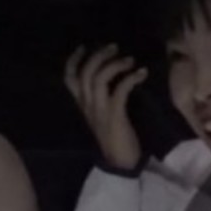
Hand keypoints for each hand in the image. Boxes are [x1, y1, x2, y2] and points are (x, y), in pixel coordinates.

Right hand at [65, 44, 147, 170]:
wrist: (119, 163)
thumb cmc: (114, 137)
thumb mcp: (102, 115)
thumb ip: (101, 98)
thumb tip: (112, 77)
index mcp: (82, 105)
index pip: (69, 78)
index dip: (74, 60)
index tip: (85, 47)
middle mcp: (87, 105)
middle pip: (86, 72)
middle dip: (99, 55)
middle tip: (114, 47)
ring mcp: (99, 109)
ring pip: (99, 77)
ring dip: (115, 64)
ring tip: (130, 60)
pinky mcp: (114, 114)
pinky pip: (120, 89)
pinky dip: (131, 78)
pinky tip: (141, 74)